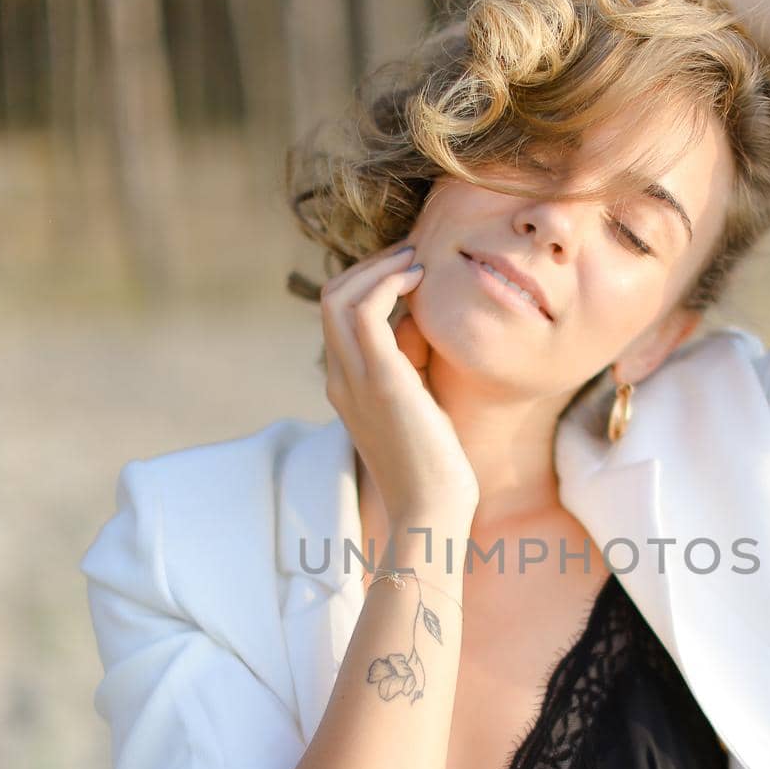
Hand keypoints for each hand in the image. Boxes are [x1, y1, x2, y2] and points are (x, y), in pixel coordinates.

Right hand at [320, 243, 479, 524]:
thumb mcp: (421, 405)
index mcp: (347, 387)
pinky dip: (389, 283)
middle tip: (412, 255)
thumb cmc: (437, 468)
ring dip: (379, 267)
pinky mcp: (379, 381)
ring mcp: (353, 380)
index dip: (370, 284)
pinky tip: (419, 280)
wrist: (432, 512)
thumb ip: (412, 366)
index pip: (339, 317)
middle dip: (371, 266)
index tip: (409, 271)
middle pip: (332, 298)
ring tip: (416, 261)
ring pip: (340, 297)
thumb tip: (420, 324)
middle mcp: (340, 380)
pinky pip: (366, 310)